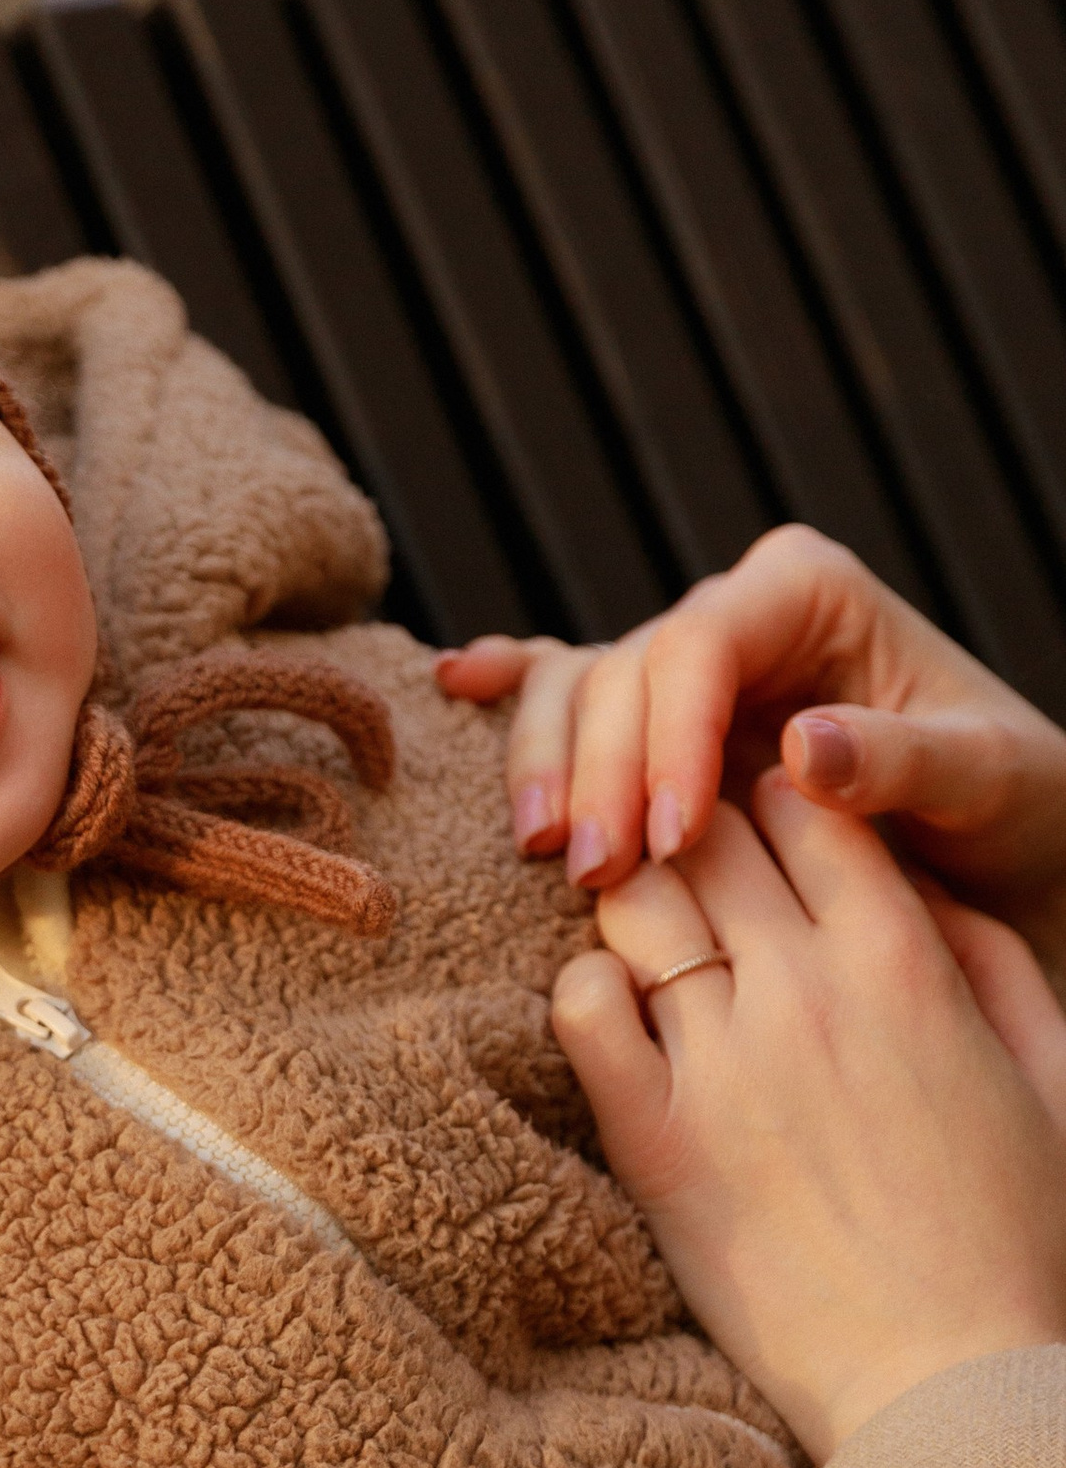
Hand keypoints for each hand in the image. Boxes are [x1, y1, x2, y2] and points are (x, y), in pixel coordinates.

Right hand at [436, 525, 1065, 951]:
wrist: (1003, 850)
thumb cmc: (1014, 808)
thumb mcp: (993, 782)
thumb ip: (907, 761)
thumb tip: (804, 744)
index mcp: (811, 593)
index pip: (702, 643)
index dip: (667, 736)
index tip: (670, 839)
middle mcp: (739, 614)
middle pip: (623, 667)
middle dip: (597, 768)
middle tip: (596, 873)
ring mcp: (689, 667)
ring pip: (577, 685)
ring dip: (548, 764)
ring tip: (545, 851)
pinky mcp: (658, 719)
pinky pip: (566, 687)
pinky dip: (513, 688)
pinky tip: (457, 684)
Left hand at [550, 772, 1065, 1460]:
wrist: (945, 1377)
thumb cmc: (1016, 1238)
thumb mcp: (1052, 1073)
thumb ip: (991, 960)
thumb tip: (921, 891)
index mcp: (905, 958)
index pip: (807, 804)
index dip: (777, 801)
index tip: (763, 831)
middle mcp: (804, 989)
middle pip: (707, 836)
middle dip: (691, 833)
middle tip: (684, 867)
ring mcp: (718, 1060)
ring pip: (634, 907)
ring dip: (632, 901)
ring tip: (646, 937)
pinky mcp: (651, 1138)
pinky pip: (579, 1008)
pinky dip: (586, 987)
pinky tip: (615, 1015)